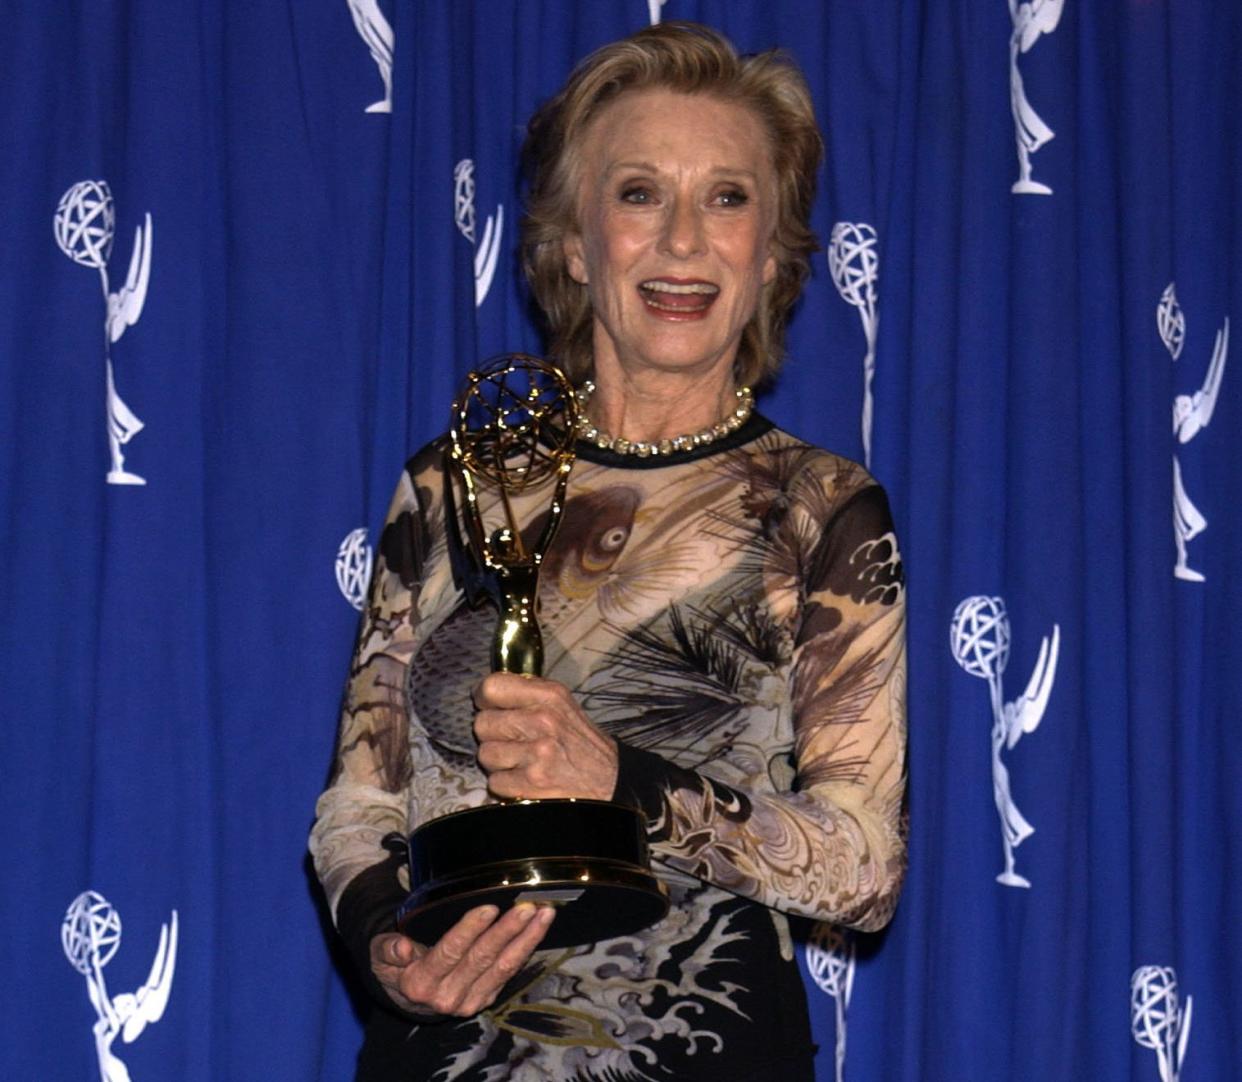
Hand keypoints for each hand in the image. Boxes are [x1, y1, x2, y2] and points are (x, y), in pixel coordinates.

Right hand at [370, 903, 554, 1015]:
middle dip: (507, 932)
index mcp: (419, 984)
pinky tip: (538, 929)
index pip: (449, 954)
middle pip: (482, 960)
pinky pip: (509, 972)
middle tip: (526, 907)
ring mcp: (469, 1001)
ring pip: (502, 968)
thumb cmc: (395, 963)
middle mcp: (446, 997)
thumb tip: (401, 947)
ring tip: (544, 914)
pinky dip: (526, 949)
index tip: (489, 908)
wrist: (408, 995)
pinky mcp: (486, 998)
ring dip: (526, 940)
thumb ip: (387, 949)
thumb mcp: (380, 954)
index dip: (470, 931)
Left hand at [473, 673, 617, 800]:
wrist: (611, 780)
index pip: (492, 686)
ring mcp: (537, 753)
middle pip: (482, 723)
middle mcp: (543, 720)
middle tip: (510, 740)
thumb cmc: (581, 742)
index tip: (487, 706)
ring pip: (485, 754)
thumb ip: (529, 693)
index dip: (483, 698)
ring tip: (519, 760)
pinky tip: (524, 778)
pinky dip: (506, 784)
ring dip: (498, 761)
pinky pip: (494, 781)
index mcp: (549, 695)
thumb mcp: (563, 705)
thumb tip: (488, 689)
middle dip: (492, 735)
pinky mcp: (532, 782)